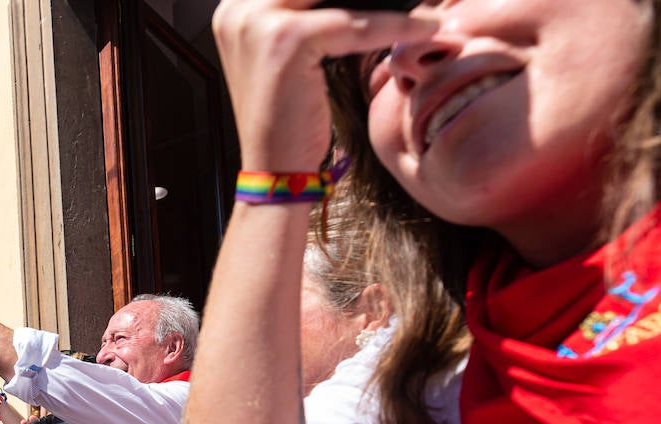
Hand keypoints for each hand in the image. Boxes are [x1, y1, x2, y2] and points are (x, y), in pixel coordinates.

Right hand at [210, 0, 435, 169]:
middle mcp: (238, 9)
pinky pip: (354, 23)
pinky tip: (424, 28)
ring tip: (422, 7)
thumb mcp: (287, 55)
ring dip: (388, 0)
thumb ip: (304, 16)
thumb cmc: (286, 118)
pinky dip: (394, 25)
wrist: (274, 170)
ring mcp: (257, 22)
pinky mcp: (286, 39)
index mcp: (235, 8)